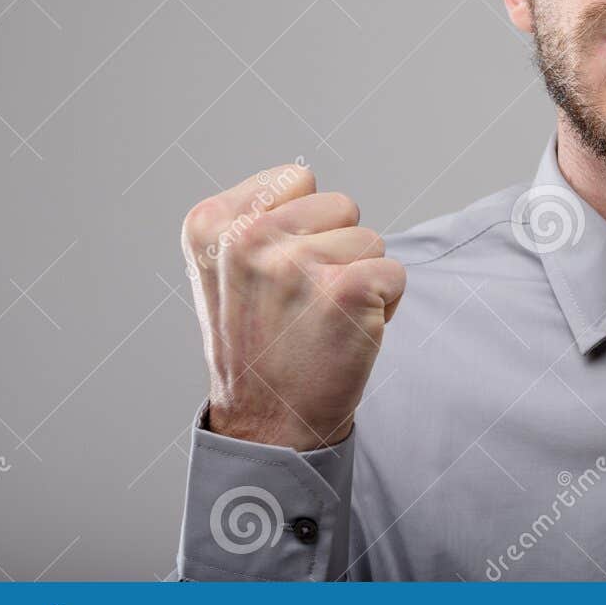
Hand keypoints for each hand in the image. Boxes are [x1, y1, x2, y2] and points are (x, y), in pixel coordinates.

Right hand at [182, 164, 405, 451]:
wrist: (267, 427)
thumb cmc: (257, 346)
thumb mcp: (224, 272)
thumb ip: (255, 219)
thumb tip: (304, 177)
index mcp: (210, 224)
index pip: (297, 179)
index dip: (303, 226)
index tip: (277, 274)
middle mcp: (247, 238)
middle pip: (340, 205)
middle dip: (336, 249)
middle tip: (305, 303)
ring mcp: (296, 263)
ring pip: (370, 238)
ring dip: (360, 278)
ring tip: (322, 320)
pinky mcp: (346, 289)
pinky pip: (395, 271)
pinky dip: (385, 303)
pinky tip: (348, 333)